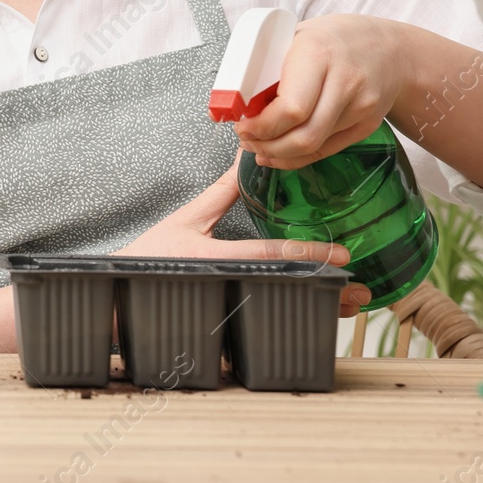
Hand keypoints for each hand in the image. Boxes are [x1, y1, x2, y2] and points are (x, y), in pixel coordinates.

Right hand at [114, 163, 372, 316]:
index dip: (309, 255)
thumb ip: (219, 193)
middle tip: (361, 291)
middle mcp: (227, 284)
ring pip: (282, 311)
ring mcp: (228, 306)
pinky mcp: (225, 322)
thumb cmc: (150, 256)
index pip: (271, 256)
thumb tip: (245, 159)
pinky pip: (268, 322)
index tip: (343, 255)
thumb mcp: (185, 219)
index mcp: (216, 257)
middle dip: (326, 291)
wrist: (121, 293)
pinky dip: (296, 319)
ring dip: (319, 310)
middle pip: (286, 290)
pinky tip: (320, 317)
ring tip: (349, 306)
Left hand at [235, 14, 405, 169]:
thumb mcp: (297, 37)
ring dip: (278, 154)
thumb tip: (230, 99)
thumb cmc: (335, 39)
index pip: (291, 108)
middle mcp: (344, 83)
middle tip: (246, 139)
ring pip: (313, 147)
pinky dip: (298, 157)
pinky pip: (327, 150)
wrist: (392, 49)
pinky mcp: (367, 125)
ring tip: (258, 146)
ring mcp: (360, 107)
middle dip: (265, 145)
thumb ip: (269, 65)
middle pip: (303, 135)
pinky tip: (279, 154)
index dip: (261, 126)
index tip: (241, 126)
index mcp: (318, 55)